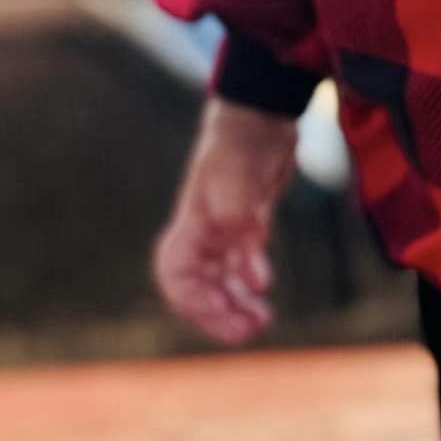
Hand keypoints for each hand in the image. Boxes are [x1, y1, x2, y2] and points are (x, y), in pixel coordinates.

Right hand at [150, 99, 298, 345]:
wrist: (263, 110)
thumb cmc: (243, 137)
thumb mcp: (238, 169)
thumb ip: (237, 205)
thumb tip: (246, 240)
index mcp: (193, 224)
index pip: (177, 277)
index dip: (194, 301)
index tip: (223, 310)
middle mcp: (204, 231)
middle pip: (197, 288)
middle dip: (217, 314)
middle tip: (248, 330)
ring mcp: (224, 227)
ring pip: (218, 280)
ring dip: (233, 304)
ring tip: (259, 321)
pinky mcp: (245, 221)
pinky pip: (238, 263)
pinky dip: (247, 279)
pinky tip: (262, 286)